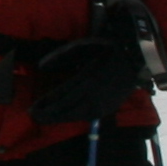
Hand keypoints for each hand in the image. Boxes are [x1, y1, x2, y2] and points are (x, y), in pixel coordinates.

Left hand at [29, 34, 144, 127]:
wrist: (135, 59)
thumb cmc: (105, 50)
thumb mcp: (81, 47)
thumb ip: (60, 56)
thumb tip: (40, 66)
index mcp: (86, 78)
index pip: (61, 95)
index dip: (46, 103)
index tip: (31, 109)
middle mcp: (94, 94)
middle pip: (67, 109)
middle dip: (49, 115)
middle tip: (34, 117)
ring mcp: (102, 103)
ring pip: (76, 116)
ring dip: (59, 118)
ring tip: (45, 118)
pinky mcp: (108, 108)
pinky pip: (87, 117)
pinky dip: (73, 118)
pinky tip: (65, 116)